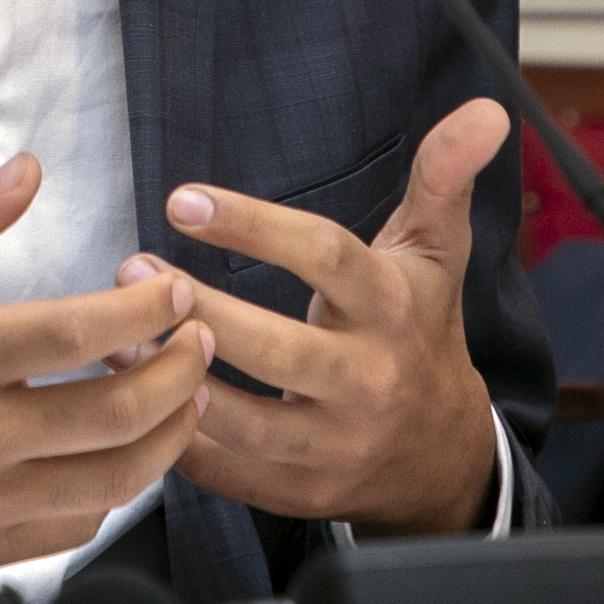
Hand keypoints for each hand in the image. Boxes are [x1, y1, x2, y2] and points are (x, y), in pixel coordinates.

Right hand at [0, 155, 212, 603]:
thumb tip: (23, 169)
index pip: (79, 332)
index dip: (148, 308)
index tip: (173, 287)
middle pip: (117, 413)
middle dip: (181, 370)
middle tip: (200, 335)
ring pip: (111, 481)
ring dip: (167, 435)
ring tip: (185, 392)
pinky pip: (73, 529)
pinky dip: (114, 490)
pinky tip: (119, 451)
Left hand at [121, 98, 508, 535]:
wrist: (441, 454)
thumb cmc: (420, 330)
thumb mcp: (435, 251)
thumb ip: (443, 176)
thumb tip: (486, 109)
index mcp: (392, 307)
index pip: (323, 257)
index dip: (252, 227)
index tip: (182, 199)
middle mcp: (368, 378)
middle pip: (277, 347)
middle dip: (198, 309)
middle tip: (132, 269)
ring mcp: (335, 444)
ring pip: (246, 420)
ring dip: (173, 378)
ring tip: (116, 335)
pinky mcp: (301, 494)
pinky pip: (229, 472)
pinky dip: (178, 440)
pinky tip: (135, 397)